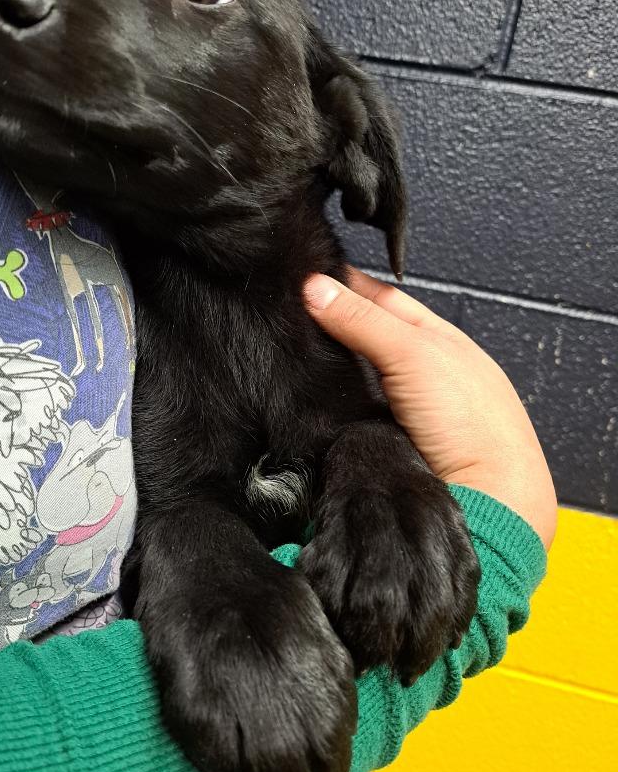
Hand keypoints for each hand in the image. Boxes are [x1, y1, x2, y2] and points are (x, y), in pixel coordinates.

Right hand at [303, 270, 556, 547]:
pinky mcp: (382, 437)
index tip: (306, 277)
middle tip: (288, 311)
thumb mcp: (414, 353)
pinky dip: (327, 403)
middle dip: (329, 323)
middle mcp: (417, 368)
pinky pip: (345, 411)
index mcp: (435, 336)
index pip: (379, 297)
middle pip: (361, 335)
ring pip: (350, 374)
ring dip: (324, 366)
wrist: (483, 494)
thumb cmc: (474, 423)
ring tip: (287, 351)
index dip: (343, 284)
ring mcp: (399, 404)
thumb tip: (316, 289)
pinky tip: (308, 397)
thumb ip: (364, 320)